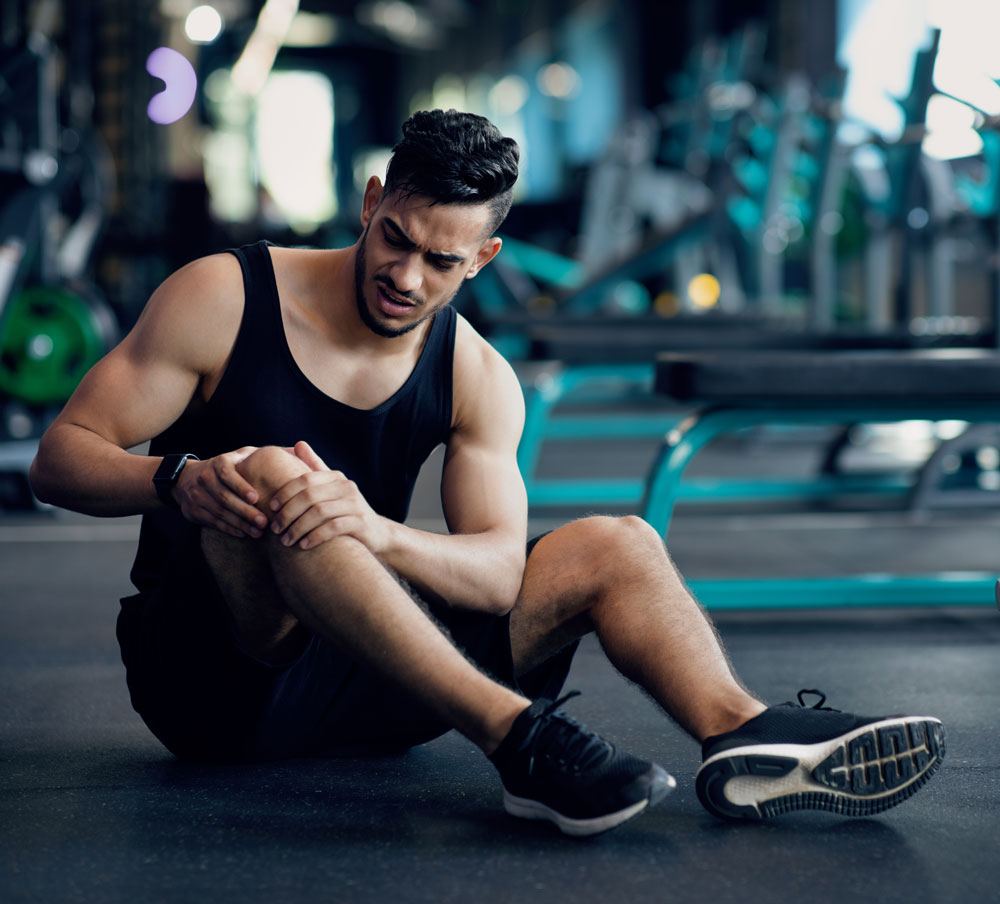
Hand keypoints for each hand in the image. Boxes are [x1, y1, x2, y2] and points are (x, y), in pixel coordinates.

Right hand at [173, 446, 267, 537]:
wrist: (188, 478)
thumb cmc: (229, 466)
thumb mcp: (243, 455)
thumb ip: (267, 454)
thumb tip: (298, 448)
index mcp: (219, 462)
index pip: (227, 474)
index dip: (240, 486)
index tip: (256, 498)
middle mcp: (205, 478)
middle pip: (224, 497)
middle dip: (244, 511)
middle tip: (263, 522)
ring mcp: (197, 495)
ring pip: (219, 512)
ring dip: (239, 523)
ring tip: (258, 532)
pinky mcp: (193, 511)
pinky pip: (213, 522)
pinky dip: (229, 529)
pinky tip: (244, 534)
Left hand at [267, 440, 390, 552]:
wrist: (377, 533)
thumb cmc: (346, 510)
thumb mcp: (332, 488)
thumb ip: (315, 467)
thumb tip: (299, 443)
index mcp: (336, 477)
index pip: (305, 479)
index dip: (285, 492)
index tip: (271, 508)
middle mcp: (347, 487)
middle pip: (309, 496)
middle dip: (288, 513)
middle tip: (275, 529)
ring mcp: (355, 504)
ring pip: (319, 512)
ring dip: (298, 528)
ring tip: (286, 541)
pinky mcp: (361, 522)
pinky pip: (333, 528)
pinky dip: (315, 537)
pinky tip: (303, 545)